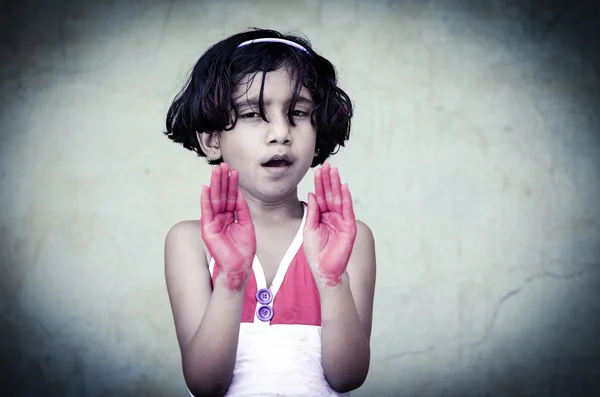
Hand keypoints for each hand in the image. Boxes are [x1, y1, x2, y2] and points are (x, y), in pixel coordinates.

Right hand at [200, 162, 255, 290]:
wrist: (240, 265)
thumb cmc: (244, 248)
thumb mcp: (246, 223)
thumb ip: (242, 208)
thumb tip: (238, 192)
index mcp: (230, 216)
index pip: (231, 196)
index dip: (232, 184)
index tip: (233, 170)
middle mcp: (221, 217)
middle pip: (221, 195)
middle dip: (222, 180)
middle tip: (223, 164)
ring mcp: (213, 222)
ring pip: (214, 200)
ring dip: (214, 185)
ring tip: (216, 171)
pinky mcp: (207, 229)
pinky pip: (206, 212)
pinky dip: (205, 200)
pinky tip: (205, 188)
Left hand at [303, 163, 356, 287]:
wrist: (323, 269)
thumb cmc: (315, 252)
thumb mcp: (309, 229)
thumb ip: (312, 212)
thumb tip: (311, 194)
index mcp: (322, 216)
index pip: (321, 196)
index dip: (319, 184)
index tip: (318, 170)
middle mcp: (332, 216)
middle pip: (330, 194)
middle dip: (328, 180)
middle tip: (327, 165)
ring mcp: (341, 220)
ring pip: (339, 199)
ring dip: (337, 185)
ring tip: (335, 171)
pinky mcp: (349, 227)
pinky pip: (347, 210)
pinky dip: (346, 199)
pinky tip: (344, 187)